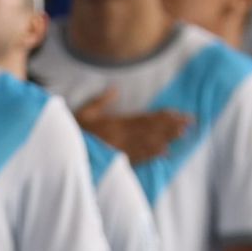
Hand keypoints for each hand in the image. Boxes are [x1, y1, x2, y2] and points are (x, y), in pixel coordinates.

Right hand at [75, 86, 189, 163]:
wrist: (61, 152)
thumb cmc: (71, 132)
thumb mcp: (83, 112)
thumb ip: (100, 101)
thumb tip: (115, 89)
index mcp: (115, 122)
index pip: (144, 118)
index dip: (163, 116)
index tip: (178, 113)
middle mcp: (120, 136)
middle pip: (151, 129)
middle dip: (171, 126)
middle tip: (190, 123)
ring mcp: (119, 149)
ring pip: (148, 143)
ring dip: (167, 138)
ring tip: (183, 135)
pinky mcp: (116, 161)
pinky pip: (137, 158)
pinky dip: (152, 155)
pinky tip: (164, 153)